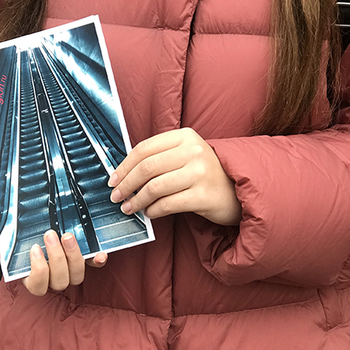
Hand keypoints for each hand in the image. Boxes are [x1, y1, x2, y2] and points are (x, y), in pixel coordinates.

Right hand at [0, 217, 107, 296]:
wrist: (19, 210)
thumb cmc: (5, 226)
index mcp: (29, 274)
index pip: (37, 286)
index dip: (39, 272)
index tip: (35, 249)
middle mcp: (50, 273)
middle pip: (60, 282)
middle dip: (58, 260)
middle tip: (51, 234)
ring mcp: (67, 264)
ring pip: (77, 276)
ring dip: (75, 258)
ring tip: (68, 236)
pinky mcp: (81, 253)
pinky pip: (93, 264)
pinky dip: (97, 261)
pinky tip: (100, 253)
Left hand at [107, 128, 241, 226]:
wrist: (237, 191)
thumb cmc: (205, 175)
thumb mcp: (186, 156)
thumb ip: (160, 158)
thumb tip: (123, 173)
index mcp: (185, 137)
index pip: (144, 148)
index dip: (124, 166)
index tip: (113, 179)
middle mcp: (193, 151)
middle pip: (146, 167)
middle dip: (126, 184)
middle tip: (116, 196)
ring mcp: (199, 173)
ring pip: (154, 187)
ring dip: (137, 200)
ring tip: (129, 208)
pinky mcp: (203, 195)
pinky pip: (167, 204)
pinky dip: (153, 210)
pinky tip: (149, 213)